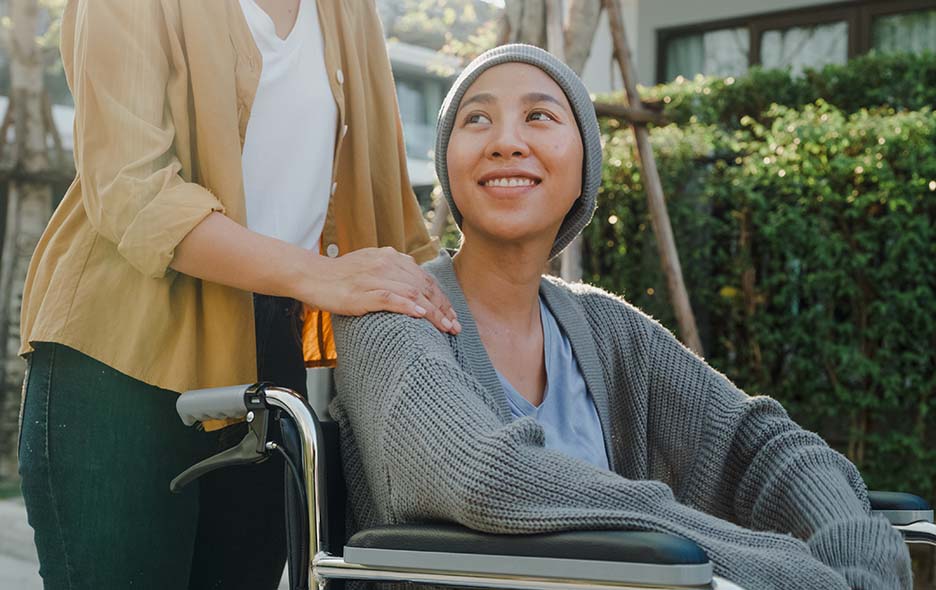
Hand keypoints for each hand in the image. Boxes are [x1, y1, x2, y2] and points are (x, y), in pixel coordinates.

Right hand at [305, 247, 460, 333]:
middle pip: (424, 286)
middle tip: (455, 326)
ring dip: (432, 311)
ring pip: (412, 293)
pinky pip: (390, 298)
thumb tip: (412, 284)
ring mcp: (375, 278)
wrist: (312, 275)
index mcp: (391, 257)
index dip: (441, 298)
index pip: (424, 279)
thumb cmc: (341, 275)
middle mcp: (387, 264)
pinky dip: (408, 306)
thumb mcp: (371, 265)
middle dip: (443, 308)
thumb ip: (392, 271)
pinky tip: (420, 314)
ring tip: (445, 326)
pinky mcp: (362, 292)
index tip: (451, 314)